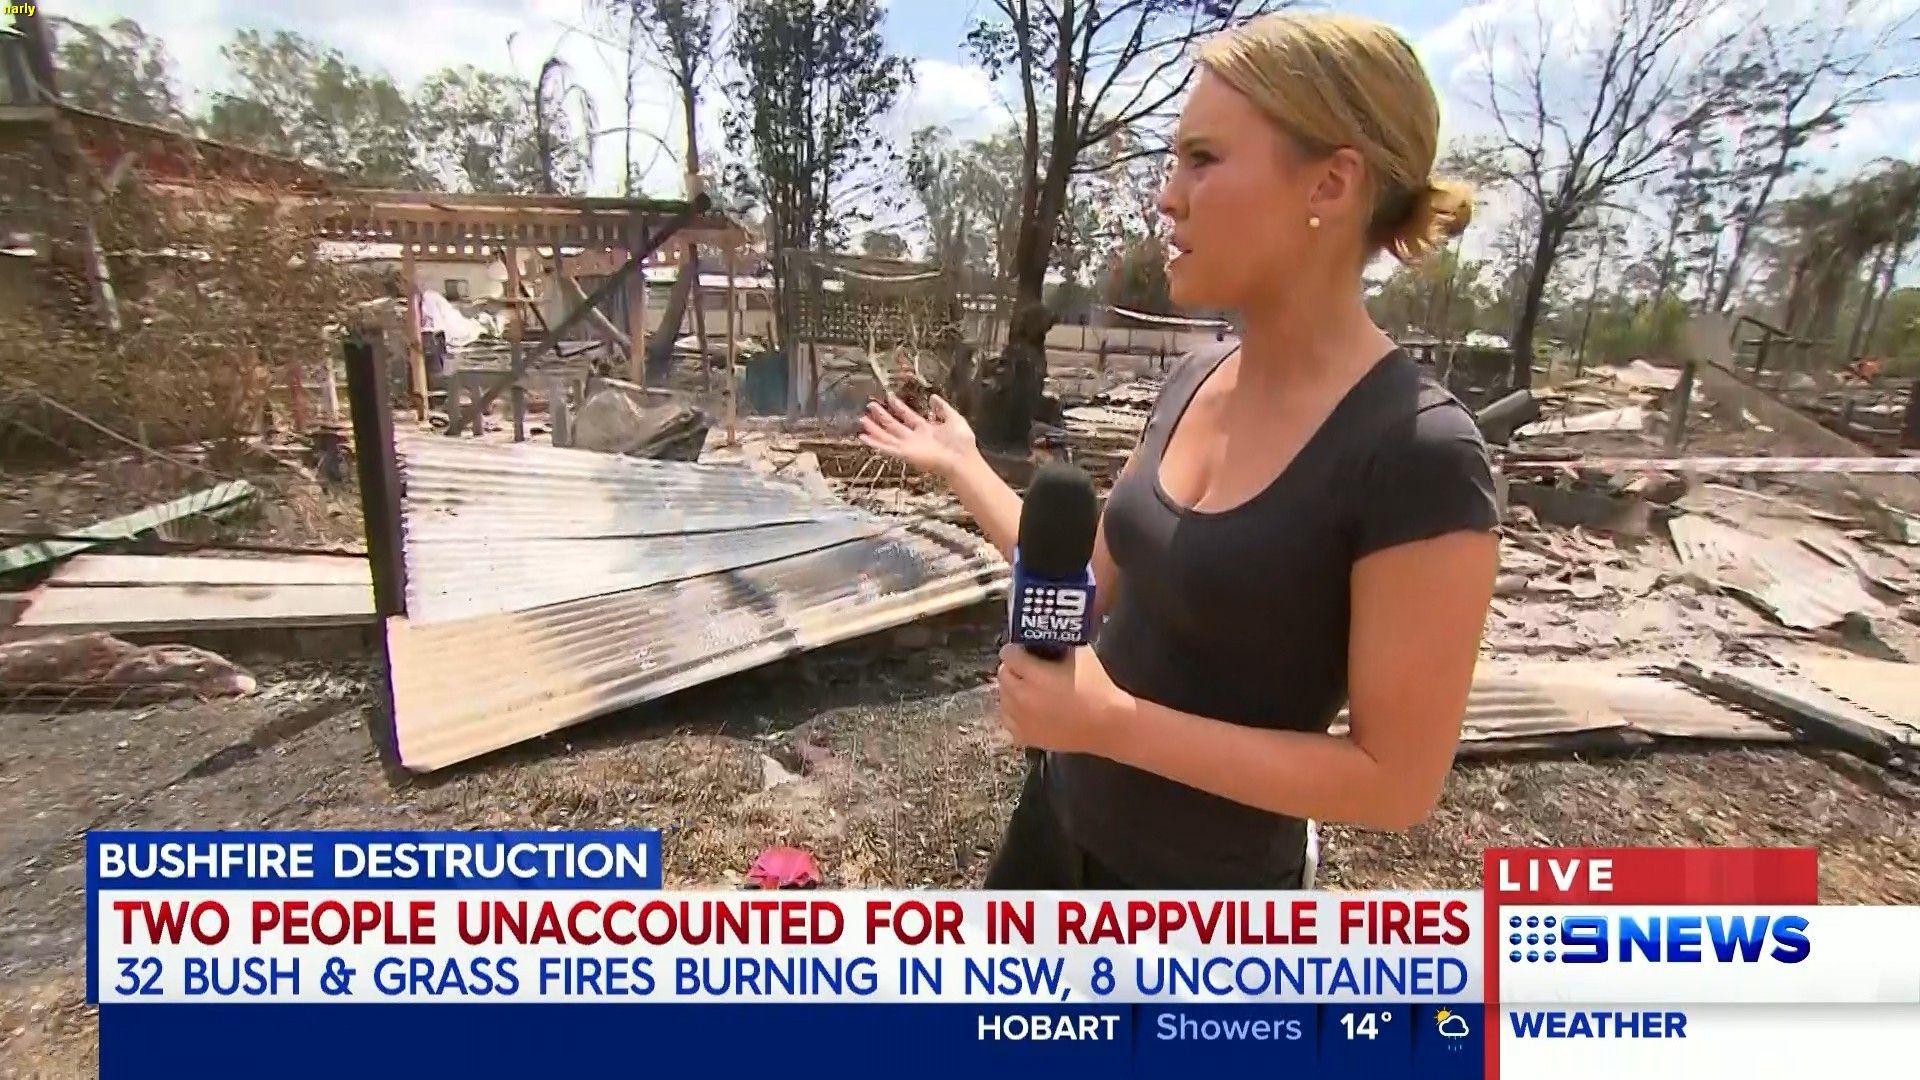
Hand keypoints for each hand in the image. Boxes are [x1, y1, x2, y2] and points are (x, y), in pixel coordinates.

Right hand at [858, 394, 976, 477]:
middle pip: (894, 425)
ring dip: (874, 429)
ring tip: (862, 420)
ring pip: (887, 436)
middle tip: (870, 405)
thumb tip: (933, 396)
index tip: (890, 398)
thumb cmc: (962, 442)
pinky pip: (886, 447)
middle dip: (882, 416)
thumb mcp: (953, 418)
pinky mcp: (905, 454)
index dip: (899, 407)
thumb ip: (942, 407)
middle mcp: (915, 438)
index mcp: (926, 429)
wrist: (961, 459)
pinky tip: (864, 437)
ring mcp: (909, 446)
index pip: (908, 416)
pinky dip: (874, 443)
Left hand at [996, 645, 1134, 755]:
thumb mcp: (1081, 654)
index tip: (1024, 650)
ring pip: (1003, 697)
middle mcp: (1023, 699)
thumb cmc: (1098, 689)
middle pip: (1002, 675)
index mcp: (1035, 676)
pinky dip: (1015, 712)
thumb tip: (1045, 637)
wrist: (1108, 725)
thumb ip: (1058, 643)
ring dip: (1013, 690)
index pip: (1008, 654)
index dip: (1017, 649)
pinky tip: (1029, 709)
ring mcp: (1023, 721)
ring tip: (1030, 689)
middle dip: (1014, 668)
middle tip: (1028, 668)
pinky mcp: (1027, 738)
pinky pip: (1008, 720)